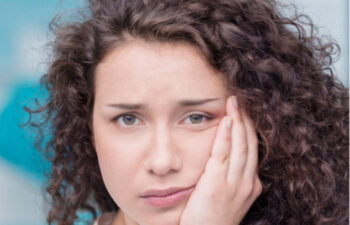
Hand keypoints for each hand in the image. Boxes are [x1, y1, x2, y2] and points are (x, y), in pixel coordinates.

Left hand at [179, 96, 261, 224]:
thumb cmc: (212, 219)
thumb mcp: (228, 197)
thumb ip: (229, 177)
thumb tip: (224, 157)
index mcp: (251, 185)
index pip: (253, 149)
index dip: (249, 128)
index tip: (244, 112)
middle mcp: (247, 183)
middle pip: (249, 143)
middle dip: (246, 119)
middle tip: (239, 100)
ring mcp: (234, 184)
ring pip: (240, 145)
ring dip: (237, 121)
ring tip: (233, 102)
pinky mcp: (217, 185)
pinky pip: (222, 154)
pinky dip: (225, 135)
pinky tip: (226, 120)